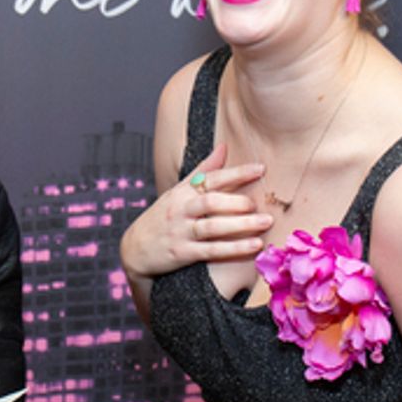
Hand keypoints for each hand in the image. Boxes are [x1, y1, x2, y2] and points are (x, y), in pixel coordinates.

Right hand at [121, 144, 271, 281]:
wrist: (135, 249)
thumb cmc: (163, 217)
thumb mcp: (178, 192)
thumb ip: (203, 171)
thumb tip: (224, 147)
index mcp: (182, 192)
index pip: (212, 178)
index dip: (237, 173)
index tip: (261, 169)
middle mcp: (181, 210)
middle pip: (211, 202)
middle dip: (237, 202)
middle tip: (259, 203)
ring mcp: (181, 232)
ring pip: (213, 227)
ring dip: (242, 225)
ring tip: (266, 222)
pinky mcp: (183, 254)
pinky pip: (212, 251)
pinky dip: (234, 248)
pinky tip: (254, 245)